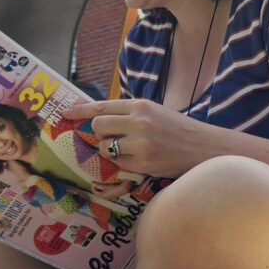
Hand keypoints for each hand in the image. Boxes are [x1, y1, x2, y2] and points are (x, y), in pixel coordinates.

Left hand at [69, 100, 205, 179]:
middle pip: (98, 126)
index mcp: (141, 105)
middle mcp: (139, 121)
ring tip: (130, 150)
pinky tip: (139, 159)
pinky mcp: (144, 162)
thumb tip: (100, 118)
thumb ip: (130, 113)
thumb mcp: (156, 112)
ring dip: (111, 150)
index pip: (102, 106)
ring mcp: (141, 143)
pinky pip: (118, 163)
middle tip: (113, 137)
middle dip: (101, 134)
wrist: (204, 147)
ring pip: (105, 147)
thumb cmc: (179, 129)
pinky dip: (123, 163)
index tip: (65, 114)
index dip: (80, 111)